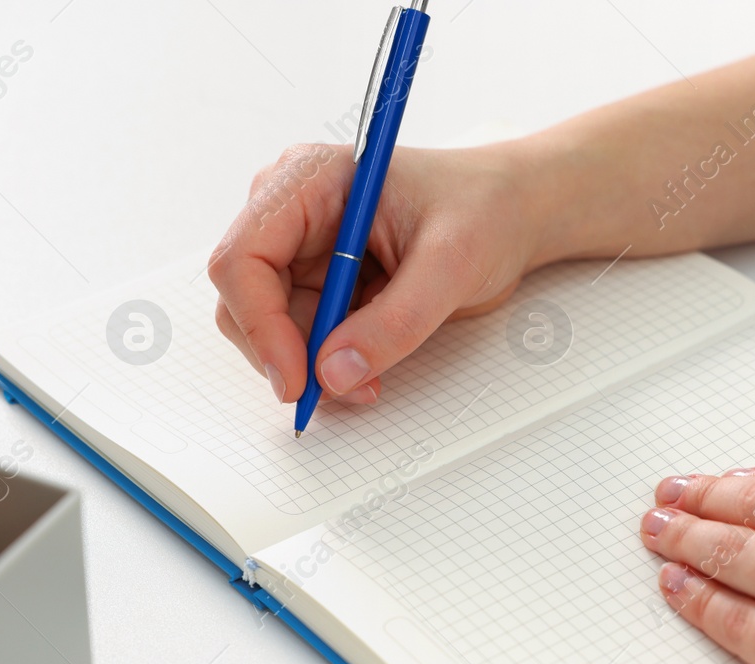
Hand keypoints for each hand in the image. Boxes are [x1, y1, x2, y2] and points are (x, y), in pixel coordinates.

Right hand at [207, 143, 539, 405]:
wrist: (511, 213)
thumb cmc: (484, 212)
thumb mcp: (451, 264)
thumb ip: (396, 321)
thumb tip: (333, 375)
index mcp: (308, 181)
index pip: (243, 258)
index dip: (259, 325)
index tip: (296, 381)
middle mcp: (291, 212)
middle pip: (246, 299)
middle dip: (287, 354)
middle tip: (342, 391)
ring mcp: (303, 249)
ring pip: (272, 327)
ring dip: (312, 367)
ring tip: (370, 383)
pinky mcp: (322, 282)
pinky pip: (304, 337)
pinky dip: (329, 364)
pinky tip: (370, 371)